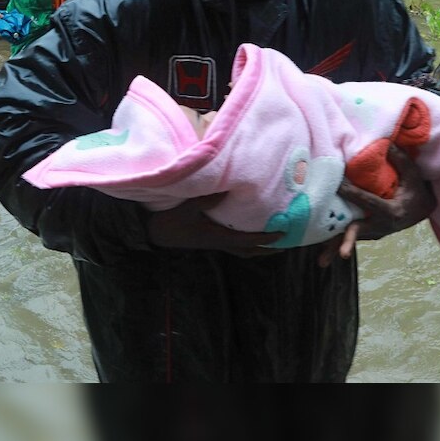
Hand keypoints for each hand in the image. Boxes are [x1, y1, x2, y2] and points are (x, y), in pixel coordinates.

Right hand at [147, 192, 281, 256]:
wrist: (154, 233)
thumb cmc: (170, 221)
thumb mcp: (187, 208)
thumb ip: (206, 199)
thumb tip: (228, 189)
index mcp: (217, 237)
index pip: (248, 240)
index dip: (266, 238)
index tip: (283, 233)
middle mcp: (218, 242)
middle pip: (248, 251)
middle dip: (267, 249)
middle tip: (285, 243)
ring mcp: (213, 243)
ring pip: (241, 250)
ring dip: (257, 248)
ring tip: (271, 242)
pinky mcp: (208, 240)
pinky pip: (232, 244)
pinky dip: (245, 242)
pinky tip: (247, 233)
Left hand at [317, 144, 436, 266]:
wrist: (421, 210)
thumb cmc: (416, 190)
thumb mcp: (414, 175)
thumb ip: (401, 160)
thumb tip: (386, 143)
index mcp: (392, 212)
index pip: (368, 202)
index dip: (352, 193)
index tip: (337, 185)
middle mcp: (381, 226)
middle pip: (360, 231)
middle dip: (348, 241)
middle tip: (342, 254)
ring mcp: (373, 232)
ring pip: (351, 238)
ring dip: (335, 248)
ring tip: (322, 262)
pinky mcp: (366, 233)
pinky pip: (348, 236)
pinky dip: (334, 243)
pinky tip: (321, 254)